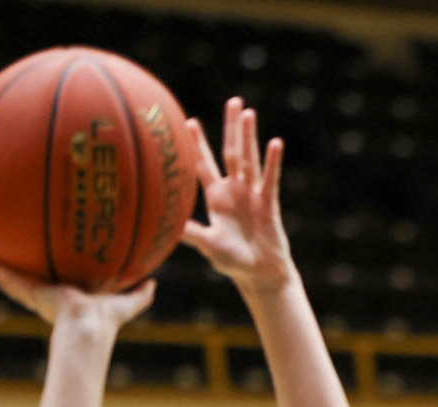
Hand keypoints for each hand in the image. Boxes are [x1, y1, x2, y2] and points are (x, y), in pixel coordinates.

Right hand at [0, 259, 153, 330]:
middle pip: (37, 288)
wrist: (88, 325)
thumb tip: (154, 284)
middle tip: (14, 272)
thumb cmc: (107, 320)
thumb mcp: (127, 303)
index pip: (62, 293)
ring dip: (6, 275)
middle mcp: (54, 300)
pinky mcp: (34, 292)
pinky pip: (14, 278)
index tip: (51, 282)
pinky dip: (0, 269)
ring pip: (21, 283)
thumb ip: (141, 295)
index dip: (56, 286)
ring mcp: (42, 297)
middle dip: (26, 282)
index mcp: (73, 303)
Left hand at [179, 99, 293, 291]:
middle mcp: (236, 190)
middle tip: (234, 101)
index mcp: (217, 197)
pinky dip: (272, 163)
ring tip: (249, 112)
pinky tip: (275, 143)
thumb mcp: (208, 245)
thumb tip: (163, 224)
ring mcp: (253, 195)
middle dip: (232, 127)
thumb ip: (190, 232)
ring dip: (249, 136)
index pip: (204, 165)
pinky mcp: (269, 204)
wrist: (260, 274)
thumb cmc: (232, 261)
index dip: (197, 144)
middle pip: (232, 152)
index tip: (188, 121)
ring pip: (250, 160)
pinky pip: (269, 180)